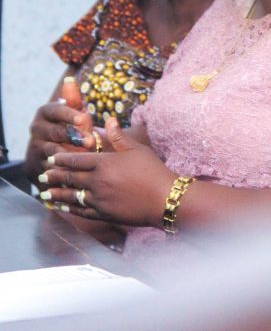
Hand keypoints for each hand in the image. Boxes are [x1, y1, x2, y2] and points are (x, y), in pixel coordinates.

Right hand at [24, 78, 97, 181]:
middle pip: (56, 132)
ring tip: (86, 155)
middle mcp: (37, 128)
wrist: (49, 153)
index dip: (69, 115)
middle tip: (91, 141)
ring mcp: (36, 146)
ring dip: (71, 152)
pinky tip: (75, 168)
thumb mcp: (71, 112)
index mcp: (46, 112)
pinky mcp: (36, 163)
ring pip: (53, 149)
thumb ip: (73, 99)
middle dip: (74, 136)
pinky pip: (50, 165)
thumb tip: (70, 79)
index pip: (56, 111)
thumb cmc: (68, 127)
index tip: (84, 119)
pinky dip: (63, 166)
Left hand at [39, 118, 175, 227]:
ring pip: (71, 195)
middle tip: (42, 174)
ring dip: (56, 193)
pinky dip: (68, 208)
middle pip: (70, 177)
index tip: (52, 158)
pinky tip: (61, 207)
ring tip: (45, 192)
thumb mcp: (137, 149)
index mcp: (105, 163)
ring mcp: (98, 199)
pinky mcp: (102, 214)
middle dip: (54, 175)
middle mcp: (97, 181)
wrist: (164, 198)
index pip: (76, 160)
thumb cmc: (153, 170)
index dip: (62, 159)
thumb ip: (119, 136)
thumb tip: (109, 120)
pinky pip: (80, 210)